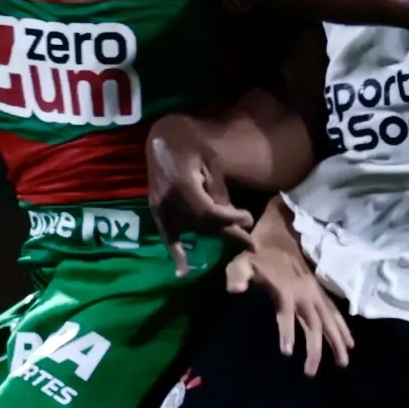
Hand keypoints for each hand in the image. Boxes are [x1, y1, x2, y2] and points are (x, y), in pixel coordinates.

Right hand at [147, 112, 258, 255]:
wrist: (161, 135)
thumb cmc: (190, 141)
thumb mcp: (211, 159)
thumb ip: (218, 189)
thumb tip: (232, 217)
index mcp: (183, 185)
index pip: (211, 212)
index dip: (231, 219)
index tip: (249, 220)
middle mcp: (170, 200)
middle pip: (203, 225)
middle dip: (229, 232)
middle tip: (252, 243)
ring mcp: (161, 207)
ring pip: (192, 230)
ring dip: (214, 235)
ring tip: (236, 240)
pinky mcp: (156, 210)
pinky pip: (167, 236)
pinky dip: (175, 254)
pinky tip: (182, 272)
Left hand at [223, 211, 352, 375]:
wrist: (282, 229)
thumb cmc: (258, 251)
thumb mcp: (242, 260)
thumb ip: (237, 275)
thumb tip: (233, 290)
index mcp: (284, 289)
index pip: (286, 314)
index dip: (286, 332)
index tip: (286, 353)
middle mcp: (304, 293)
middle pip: (313, 324)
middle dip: (314, 349)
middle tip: (310, 373)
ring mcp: (315, 294)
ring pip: (329, 321)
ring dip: (336, 341)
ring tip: (343, 363)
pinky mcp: (320, 293)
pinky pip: (335, 313)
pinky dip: (343, 329)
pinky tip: (349, 344)